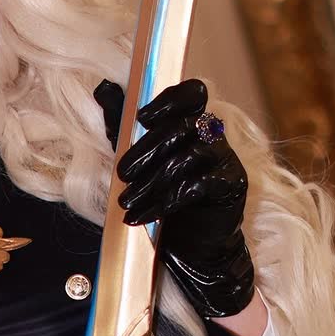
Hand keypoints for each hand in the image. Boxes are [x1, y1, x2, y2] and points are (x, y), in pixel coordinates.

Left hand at [117, 78, 254, 318]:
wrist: (194, 247)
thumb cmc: (167, 198)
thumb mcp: (138, 160)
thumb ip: (122, 126)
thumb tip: (102, 88)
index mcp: (193, 122)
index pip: (192, 93)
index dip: (168, 99)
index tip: (141, 118)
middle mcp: (213, 136)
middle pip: (182, 127)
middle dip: (146, 150)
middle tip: (122, 174)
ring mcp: (226, 159)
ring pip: (187, 158)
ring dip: (151, 182)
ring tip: (127, 202)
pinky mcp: (231, 186)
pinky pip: (197, 186)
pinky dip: (165, 202)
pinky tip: (143, 216)